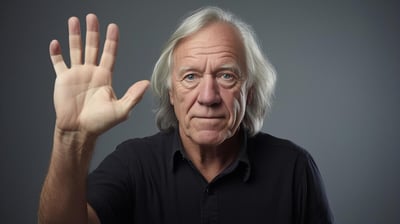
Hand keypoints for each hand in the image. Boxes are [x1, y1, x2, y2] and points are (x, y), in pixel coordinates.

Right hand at [50, 14, 148, 136]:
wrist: (79, 130)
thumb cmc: (100, 123)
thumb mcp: (121, 110)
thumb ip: (133, 96)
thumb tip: (146, 83)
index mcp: (105, 76)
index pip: (110, 54)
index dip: (111, 40)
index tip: (113, 27)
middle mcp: (91, 72)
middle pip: (93, 47)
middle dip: (92, 32)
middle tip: (92, 17)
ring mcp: (77, 74)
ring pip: (76, 50)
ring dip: (75, 36)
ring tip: (74, 20)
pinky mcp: (63, 79)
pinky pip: (58, 63)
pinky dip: (56, 53)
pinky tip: (56, 43)